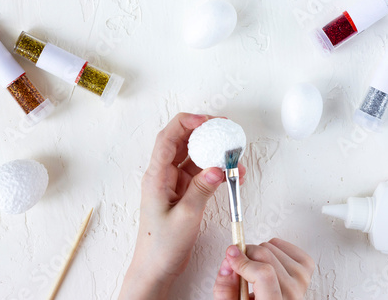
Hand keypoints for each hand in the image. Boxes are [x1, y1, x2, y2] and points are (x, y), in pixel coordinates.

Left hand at [119, 113, 244, 299]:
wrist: (157, 267)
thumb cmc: (162, 245)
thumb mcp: (185, 216)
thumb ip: (201, 189)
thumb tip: (217, 168)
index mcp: (156, 176)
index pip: (167, 139)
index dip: (186, 123)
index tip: (206, 120)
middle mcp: (163, 175)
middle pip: (181, 142)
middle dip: (202, 132)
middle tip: (224, 129)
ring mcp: (173, 183)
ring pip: (193, 157)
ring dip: (211, 152)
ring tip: (232, 149)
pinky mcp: (183, 192)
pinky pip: (200, 174)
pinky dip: (214, 170)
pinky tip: (230, 172)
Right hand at [213, 238, 314, 299]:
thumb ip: (225, 288)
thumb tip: (229, 261)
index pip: (264, 275)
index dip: (244, 261)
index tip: (231, 256)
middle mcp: (292, 295)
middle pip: (266, 256)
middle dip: (246, 254)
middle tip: (239, 263)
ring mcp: (301, 281)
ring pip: (273, 247)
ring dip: (258, 253)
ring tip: (254, 269)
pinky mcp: (305, 270)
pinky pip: (286, 245)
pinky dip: (273, 247)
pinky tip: (268, 260)